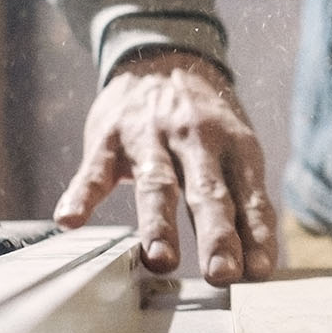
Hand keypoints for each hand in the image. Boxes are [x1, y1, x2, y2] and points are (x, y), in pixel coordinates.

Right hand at [55, 50, 276, 284]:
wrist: (160, 58)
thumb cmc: (205, 122)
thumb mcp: (235, 150)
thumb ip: (244, 203)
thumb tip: (259, 266)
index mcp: (234, 148)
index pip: (250, 197)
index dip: (255, 235)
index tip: (258, 273)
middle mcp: (196, 141)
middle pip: (207, 193)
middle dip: (216, 235)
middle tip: (222, 274)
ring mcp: (150, 138)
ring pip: (156, 184)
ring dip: (158, 224)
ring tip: (161, 260)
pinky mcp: (110, 139)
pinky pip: (96, 171)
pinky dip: (82, 195)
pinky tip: (71, 219)